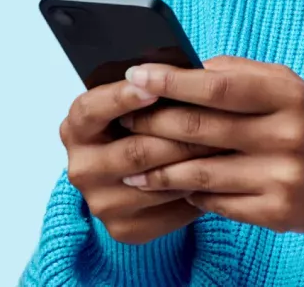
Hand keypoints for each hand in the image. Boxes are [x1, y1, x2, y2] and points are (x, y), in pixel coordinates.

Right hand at [60, 78, 226, 244]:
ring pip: (157, 182)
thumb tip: (183, 72)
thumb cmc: (142, 117)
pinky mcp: (124, 229)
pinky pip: (169, 209)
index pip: (92, 110)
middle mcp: (82, 168)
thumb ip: (149, 86)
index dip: (123, 97)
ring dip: (195, 162)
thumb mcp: (136, 97)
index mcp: (77, 127)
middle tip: (217, 118)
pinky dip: (196, 189)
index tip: (155, 87)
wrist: (134, 169)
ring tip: (226, 142)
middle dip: (180, 132)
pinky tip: (218, 172)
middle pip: (135, 150)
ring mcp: (101, 202)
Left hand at [116, 56, 303, 234]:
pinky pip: (216, 203)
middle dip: (155, 124)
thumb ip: (239, 74)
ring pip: (202, 173)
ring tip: (132, 164)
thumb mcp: (286, 86)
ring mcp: (282, 177)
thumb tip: (184, 70)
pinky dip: (188, 193)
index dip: (174, 81)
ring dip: (160, 169)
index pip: (220, 85)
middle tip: (124, 120)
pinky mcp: (275, 213)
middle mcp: (288, 134)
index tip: (137, 74)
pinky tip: (170, 186)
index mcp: (290, 94)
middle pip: (203, 129)